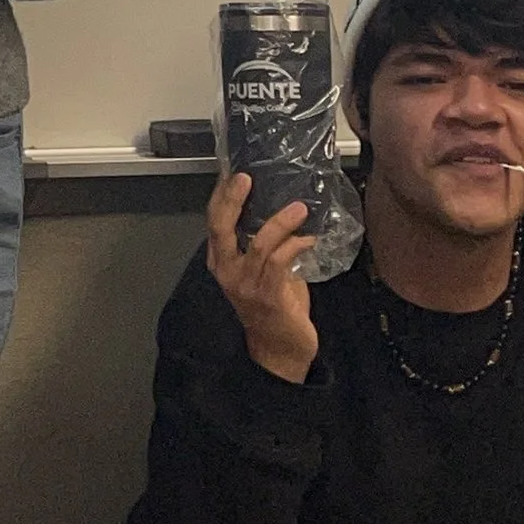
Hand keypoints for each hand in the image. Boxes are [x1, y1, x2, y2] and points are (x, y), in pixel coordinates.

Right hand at [204, 166, 319, 383]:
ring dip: (280, 222)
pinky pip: (280, 261)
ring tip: (299, 207)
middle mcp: (227, 271)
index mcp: (221, 262)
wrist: (280, 352)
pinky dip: (296, 245)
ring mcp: (246, 284)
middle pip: (220, 227)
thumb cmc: (275, 308)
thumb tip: (285, 210)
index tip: (234, 171)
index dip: (222, 195)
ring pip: (258, 243)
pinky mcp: (268, 295)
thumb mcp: (264, 272)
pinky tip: (309, 238)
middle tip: (246, 177)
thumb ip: (267, 246)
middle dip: (232, 199)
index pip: (214, 222)